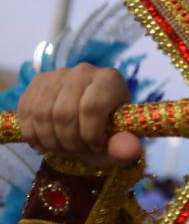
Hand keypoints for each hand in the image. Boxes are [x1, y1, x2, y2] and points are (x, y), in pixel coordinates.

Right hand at [16, 63, 140, 167]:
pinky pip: (25, 112)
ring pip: (41, 113)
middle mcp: (83, 71)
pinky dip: (32, 134)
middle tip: (76, 152)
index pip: (91, 108)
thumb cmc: (109, 130)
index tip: (96, 148)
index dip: (90, 134)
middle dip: (68, 142)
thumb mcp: (120, 143)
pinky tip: (45, 144)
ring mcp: (57, 74)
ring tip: (62, 149)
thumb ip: (126, 149)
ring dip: (49, 140)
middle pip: (64, 113)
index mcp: (110, 79)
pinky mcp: (37, 82)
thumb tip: (128, 150)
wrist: (92, 118)